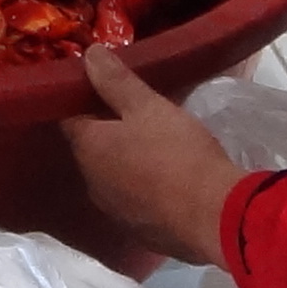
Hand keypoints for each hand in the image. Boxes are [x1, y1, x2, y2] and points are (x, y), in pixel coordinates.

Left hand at [62, 47, 243, 270]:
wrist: (216, 218)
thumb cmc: (178, 153)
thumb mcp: (149, 107)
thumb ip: (115, 81)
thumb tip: (87, 54)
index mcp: (88, 150)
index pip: (69, 118)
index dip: (83, 100)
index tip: (103, 86)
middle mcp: (92, 184)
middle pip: (92, 148)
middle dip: (108, 130)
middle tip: (137, 111)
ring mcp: (115, 213)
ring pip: (114, 176)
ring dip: (127, 160)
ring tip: (155, 142)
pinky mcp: (141, 232)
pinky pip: (135, 201)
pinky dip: (145, 187)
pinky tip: (167, 178)